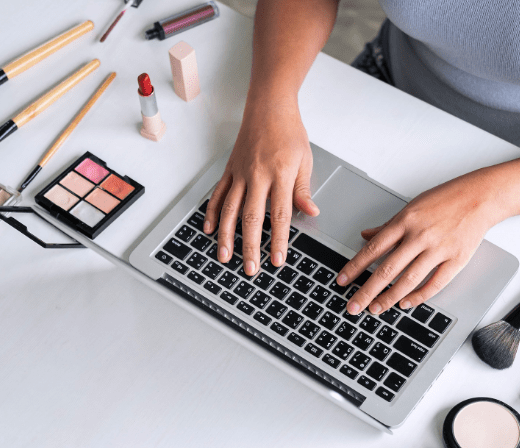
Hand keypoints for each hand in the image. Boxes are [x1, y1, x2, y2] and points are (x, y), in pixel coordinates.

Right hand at [204, 101, 318, 275]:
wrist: (268, 106)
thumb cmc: (289, 132)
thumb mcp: (304, 160)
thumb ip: (302, 189)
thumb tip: (311, 212)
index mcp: (280, 174)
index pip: (280, 214)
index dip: (279, 240)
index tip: (277, 260)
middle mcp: (257, 175)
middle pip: (251, 218)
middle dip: (250, 246)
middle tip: (250, 269)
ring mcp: (240, 173)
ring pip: (229, 210)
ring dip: (226, 236)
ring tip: (225, 257)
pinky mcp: (229, 170)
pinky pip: (218, 194)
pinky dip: (211, 213)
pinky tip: (208, 230)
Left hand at [336, 171, 502, 314]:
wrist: (479, 197)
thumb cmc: (445, 199)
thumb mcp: (412, 207)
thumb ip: (389, 225)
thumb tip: (366, 235)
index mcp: (405, 221)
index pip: (373, 248)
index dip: (355, 267)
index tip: (343, 281)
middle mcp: (420, 236)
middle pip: (387, 269)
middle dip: (367, 290)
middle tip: (353, 306)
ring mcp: (439, 249)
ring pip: (409, 280)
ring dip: (389, 298)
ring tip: (376, 308)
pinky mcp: (456, 259)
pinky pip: (435, 284)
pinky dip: (418, 297)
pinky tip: (405, 303)